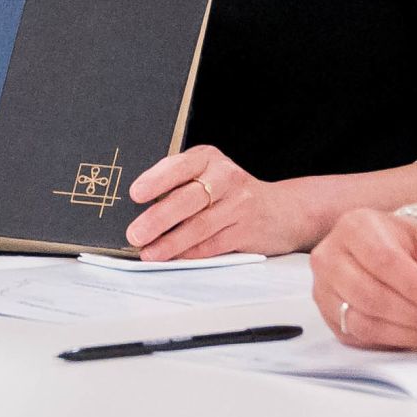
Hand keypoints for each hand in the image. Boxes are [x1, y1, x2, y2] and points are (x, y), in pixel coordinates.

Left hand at [124, 145, 304, 258]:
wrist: (281, 210)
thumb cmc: (231, 192)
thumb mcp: (207, 174)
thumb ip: (178, 183)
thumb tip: (138, 209)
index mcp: (208, 159)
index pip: (179, 166)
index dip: (156, 180)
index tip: (135, 194)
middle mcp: (225, 177)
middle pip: (188, 199)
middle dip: (158, 219)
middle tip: (135, 233)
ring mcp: (239, 204)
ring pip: (200, 226)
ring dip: (171, 242)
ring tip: (149, 252)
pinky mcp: (246, 230)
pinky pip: (213, 244)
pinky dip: (191, 253)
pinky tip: (174, 258)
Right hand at [310, 209, 416, 350]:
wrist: (388, 253)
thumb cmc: (406, 245)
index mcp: (355, 227)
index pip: (384, 261)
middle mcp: (330, 257)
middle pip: (371, 295)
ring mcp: (324, 290)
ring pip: (365, 322)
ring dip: (411, 332)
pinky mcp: (330, 318)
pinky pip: (363, 338)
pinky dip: (398, 341)